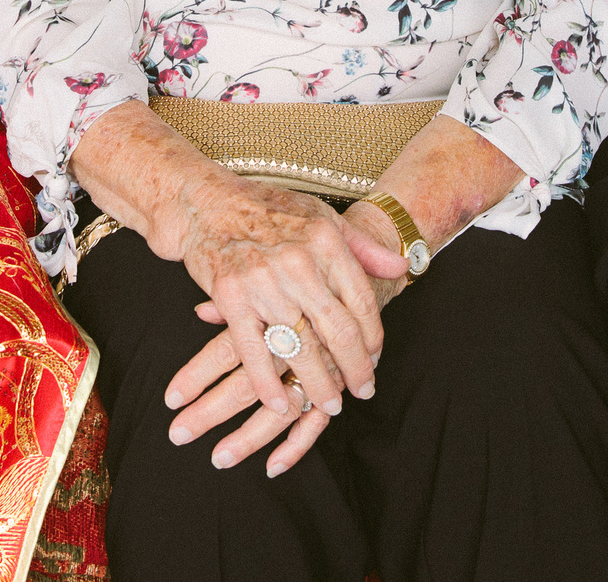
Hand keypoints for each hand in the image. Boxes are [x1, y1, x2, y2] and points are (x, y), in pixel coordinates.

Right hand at [149, 180, 403, 474]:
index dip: (373, 338)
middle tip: (363, 390)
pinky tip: (280, 404)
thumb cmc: (267, 208)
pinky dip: (267, 384)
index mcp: (326, 241)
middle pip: (338, 331)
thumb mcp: (322, 216)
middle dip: (355, 369)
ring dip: (317, 385)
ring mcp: (263, 281)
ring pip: (301, 347)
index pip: (362, 302)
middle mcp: (298, 261)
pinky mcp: (230, 297)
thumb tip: (401, 266)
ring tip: (329, 405)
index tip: (376, 359)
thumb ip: (363, 245)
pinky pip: (254, 351)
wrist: (206, 201)